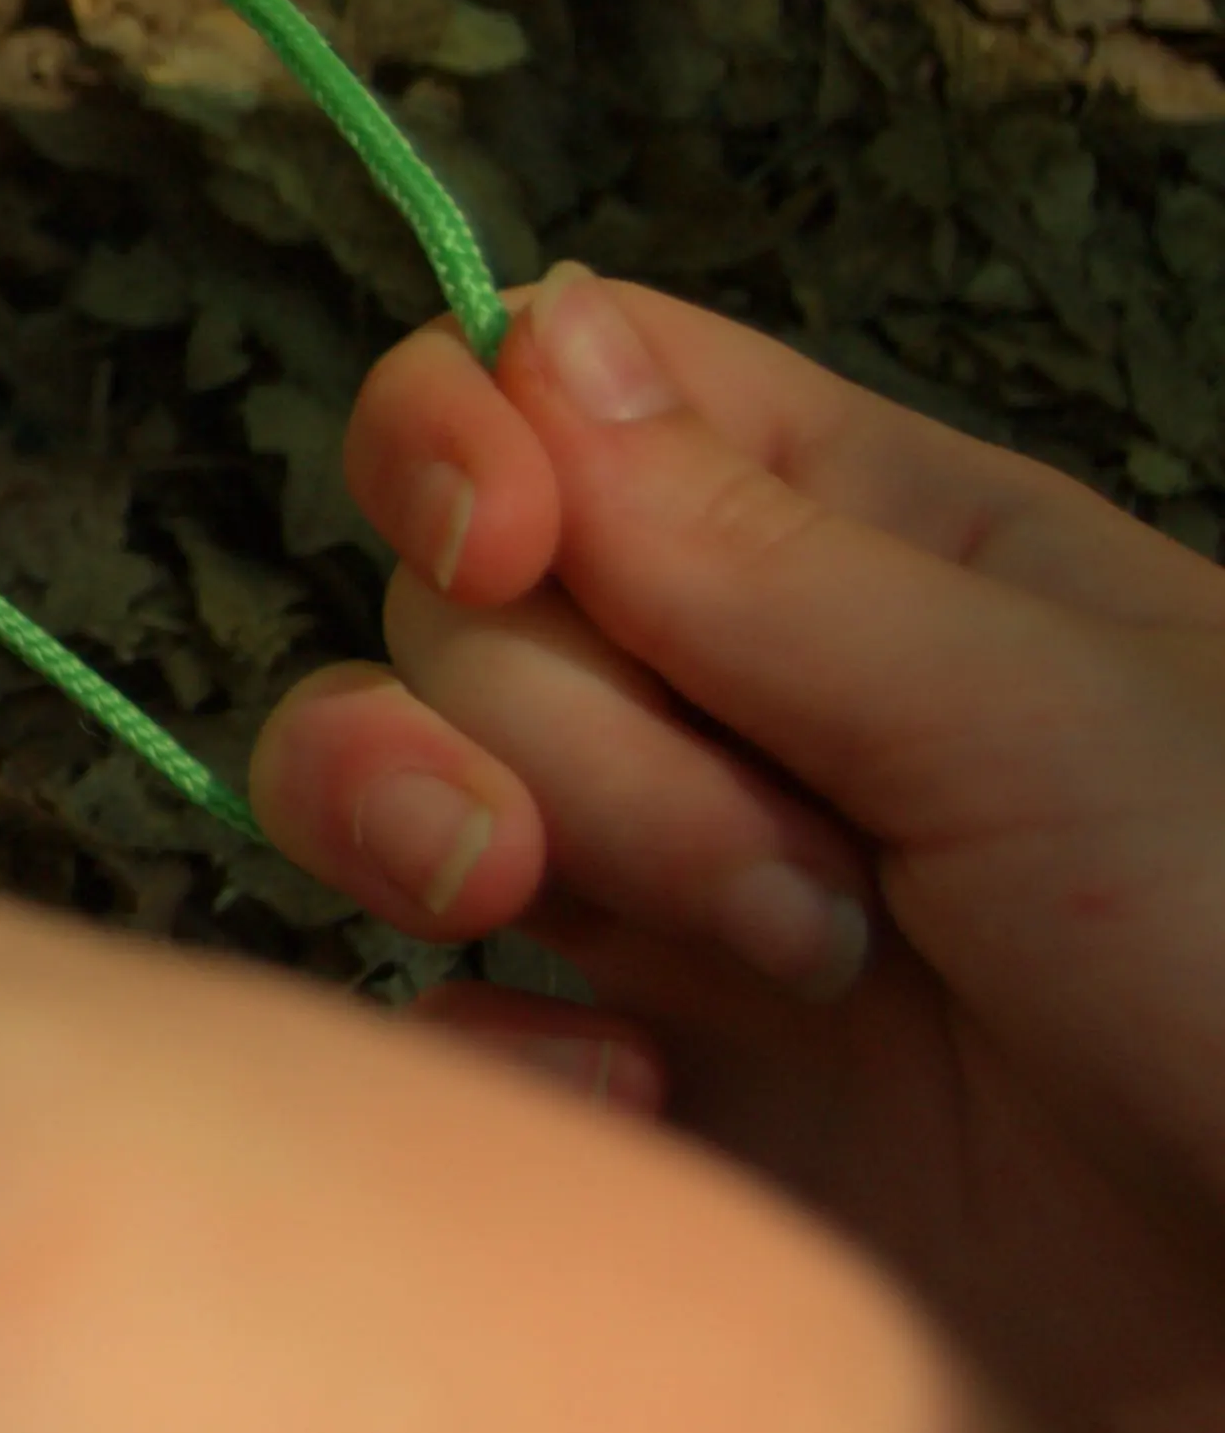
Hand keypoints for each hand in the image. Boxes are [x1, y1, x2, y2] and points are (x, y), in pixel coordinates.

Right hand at [254, 263, 1224, 1432]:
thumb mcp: (1047, 720)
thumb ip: (760, 549)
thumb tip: (535, 327)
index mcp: (860, 546)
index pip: (552, 389)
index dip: (466, 436)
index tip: (507, 542)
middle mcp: (733, 698)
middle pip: (450, 607)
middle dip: (570, 736)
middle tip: (808, 893)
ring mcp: (668, 897)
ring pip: (386, 778)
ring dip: (444, 837)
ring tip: (646, 966)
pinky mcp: (640, 1086)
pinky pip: (434, 1014)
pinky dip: (494, 1046)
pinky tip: (644, 1105)